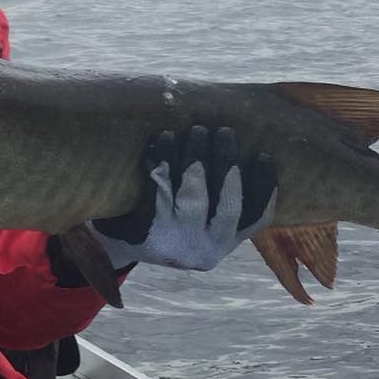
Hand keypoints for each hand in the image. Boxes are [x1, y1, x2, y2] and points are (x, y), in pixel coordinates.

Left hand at [89, 126, 277, 271]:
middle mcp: (204, 248)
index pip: (255, 218)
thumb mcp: (198, 221)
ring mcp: (175, 242)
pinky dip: (162, 160)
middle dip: (227, 164)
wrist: (116, 244)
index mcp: (223, 243)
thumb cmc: (166, 221)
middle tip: (224, 131)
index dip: (263, 187)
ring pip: (193, 197)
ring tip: (197, 130)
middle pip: (227, 205)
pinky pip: (157, 190)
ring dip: (196, 158)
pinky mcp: (145, 232)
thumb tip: (246, 143)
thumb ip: (220, 200)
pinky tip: (164, 139)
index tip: (263, 155)